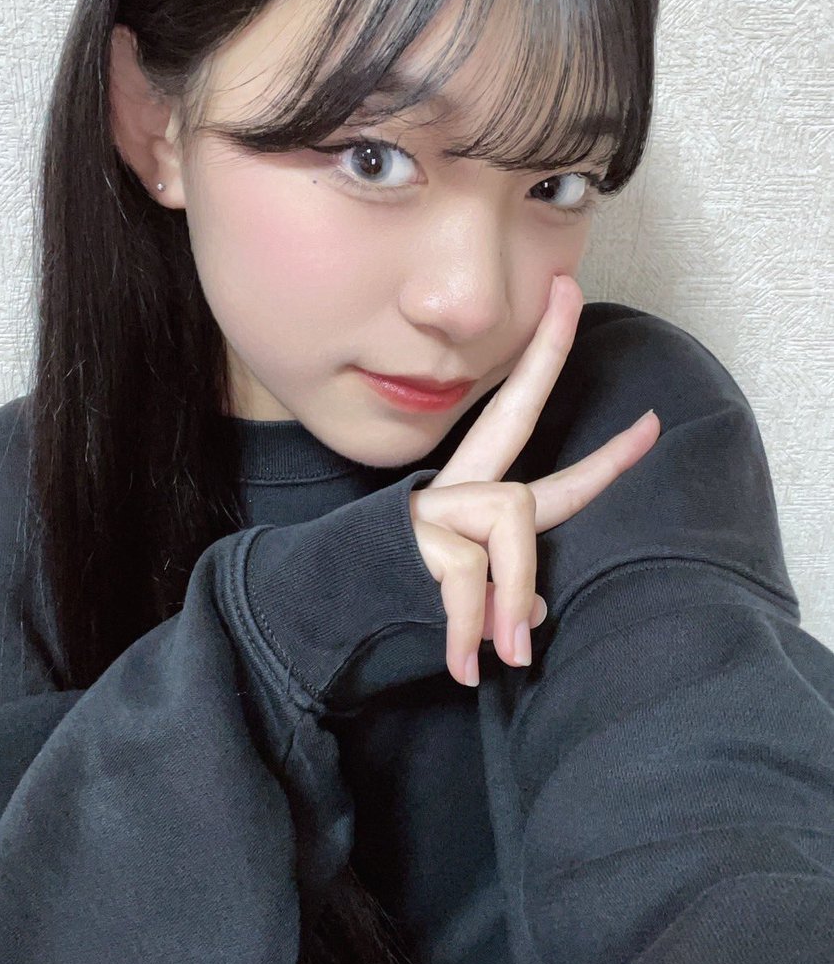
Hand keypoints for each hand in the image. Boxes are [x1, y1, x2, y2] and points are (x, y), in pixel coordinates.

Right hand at [409, 273, 660, 686]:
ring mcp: (431, 505)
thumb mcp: (462, 605)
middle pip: (511, 412)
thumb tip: (530, 611)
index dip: (588, 437)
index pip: (531, 461)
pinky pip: (471, 573)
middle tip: (579, 298)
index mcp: (467, 499)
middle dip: (547, 354)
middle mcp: (451, 488)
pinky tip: (464, 665)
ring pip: (514, 513)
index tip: (650, 420)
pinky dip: (473, 627)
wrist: (313, 626)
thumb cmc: (391, 611)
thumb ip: (503, 597)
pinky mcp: (412, 533)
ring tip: (507, 653)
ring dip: (515, 589)